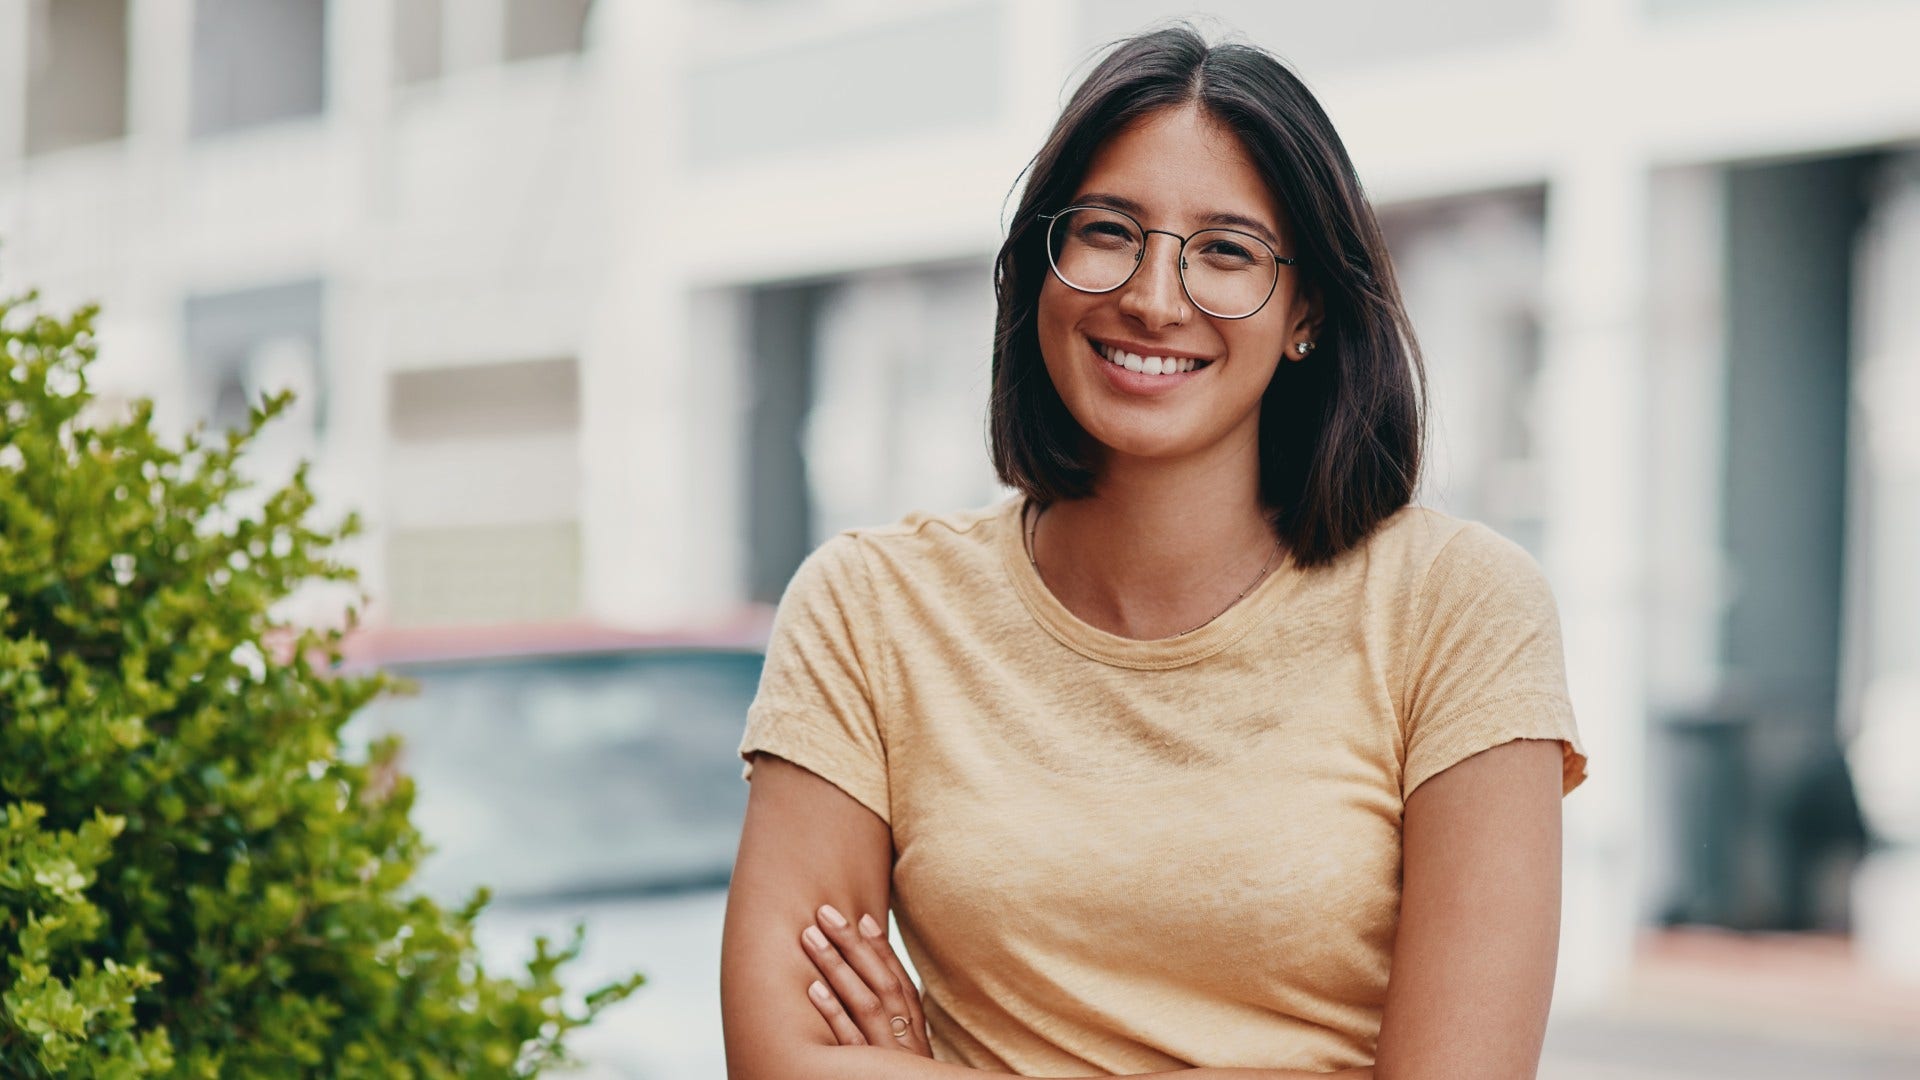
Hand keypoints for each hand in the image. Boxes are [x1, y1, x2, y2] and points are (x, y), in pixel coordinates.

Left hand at [799, 904, 931, 1055]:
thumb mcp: (903, 1058)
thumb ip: (891, 1031)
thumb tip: (865, 988)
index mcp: (915, 1036)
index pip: (902, 985)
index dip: (883, 951)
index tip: (863, 918)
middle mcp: (906, 1042)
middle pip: (883, 985)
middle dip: (854, 945)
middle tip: (825, 913)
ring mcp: (887, 1057)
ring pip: (866, 1005)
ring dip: (837, 967)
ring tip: (810, 937)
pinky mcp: (867, 1076)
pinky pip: (850, 1041)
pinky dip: (834, 1013)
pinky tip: (813, 988)